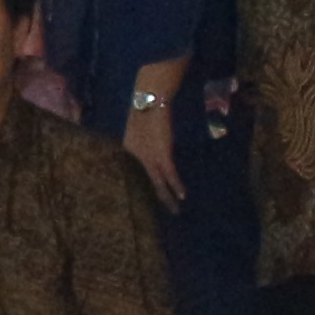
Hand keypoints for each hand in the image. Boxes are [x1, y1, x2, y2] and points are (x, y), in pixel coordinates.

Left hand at [122, 97, 185, 211]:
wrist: (149, 102)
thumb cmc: (146, 110)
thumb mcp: (142, 126)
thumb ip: (145, 136)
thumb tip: (150, 138)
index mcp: (132, 150)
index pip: (142, 172)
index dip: (151, 184)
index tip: (157, 196)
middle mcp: (139, 157)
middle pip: (151, 181)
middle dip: (160, 197)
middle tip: (166, 212)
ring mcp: (150, 157)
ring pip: (159, 182)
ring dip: (168, 197)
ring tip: (175, 210)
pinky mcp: (162, 155)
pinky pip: (169, 175)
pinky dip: (176, 185)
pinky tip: (182, 196)